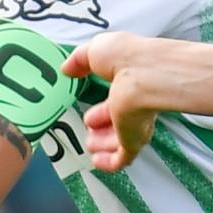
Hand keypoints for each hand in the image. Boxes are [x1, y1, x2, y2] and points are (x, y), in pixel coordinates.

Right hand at [69, 31, 165, 172]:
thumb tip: (67, 67)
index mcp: (131, 81)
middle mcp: (137, 103)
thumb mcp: (96, 50)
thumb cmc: (127, 57)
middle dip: (103, 125)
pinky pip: (121, 158)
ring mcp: (136, 124)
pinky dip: (108, 163)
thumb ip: (80, 60)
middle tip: (89, 127)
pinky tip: (97, 162)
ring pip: (120, 140)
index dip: (103, 106)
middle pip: (120, 120)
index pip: (118, 98)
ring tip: (89, 144)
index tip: (91, 109)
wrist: (144, 76)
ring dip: (104, 144)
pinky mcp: (133, 141)